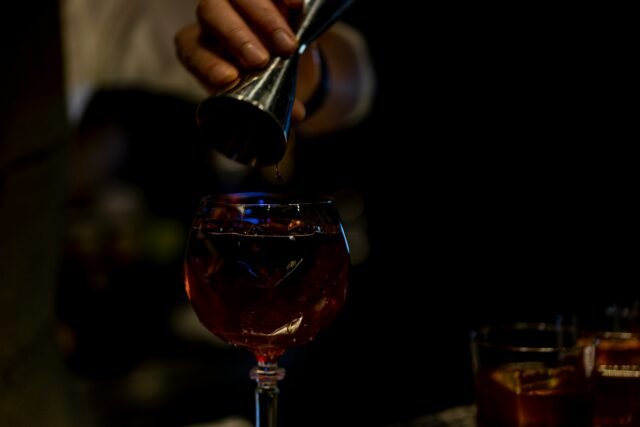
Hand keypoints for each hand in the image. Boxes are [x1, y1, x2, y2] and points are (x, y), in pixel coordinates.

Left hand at [175, 0, 310, 120]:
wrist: (284, 57)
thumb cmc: (263, 80)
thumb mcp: (264, 93)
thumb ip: (274, 102)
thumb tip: (298, 115)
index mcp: (200, 49)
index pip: (191, 50)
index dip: (206, 63)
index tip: (229, 79)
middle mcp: (212, 19)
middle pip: (211, 12)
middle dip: (236, 36)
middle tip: (261, 61)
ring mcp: (237, 1)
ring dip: (264, 19)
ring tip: (288, 46)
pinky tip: (298, 6)